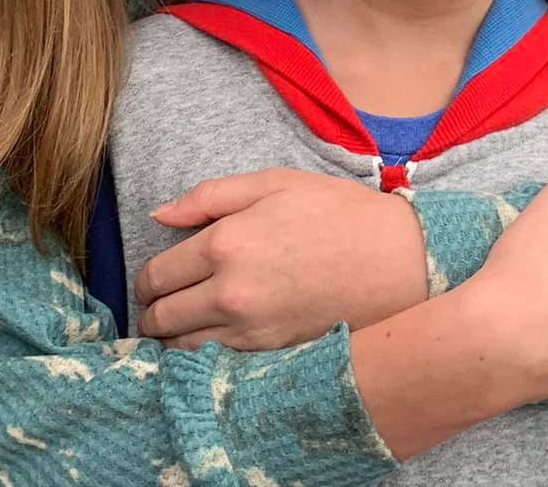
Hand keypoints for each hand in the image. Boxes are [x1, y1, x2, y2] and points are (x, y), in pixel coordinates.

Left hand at [133, 168, 424, 349]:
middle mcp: (230, 292)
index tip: (152, 281)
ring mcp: (251, 330)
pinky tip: (209, 342)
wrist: (399, 261)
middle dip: (152, 312)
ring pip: (182, 350)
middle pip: (162, 317)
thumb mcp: (274, 182)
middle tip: (158, 305)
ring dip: (171, 340)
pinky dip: (202, 357)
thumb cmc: (339, 213)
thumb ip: (209, 196)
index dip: (147, 280)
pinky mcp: (272, 354)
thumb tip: (159, 216)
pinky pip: (216, 364)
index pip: (157, 275)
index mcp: (226, 242)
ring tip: (177, 327)